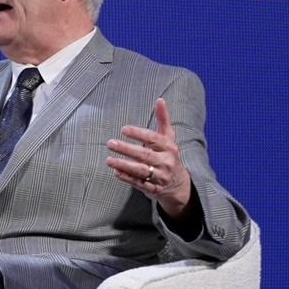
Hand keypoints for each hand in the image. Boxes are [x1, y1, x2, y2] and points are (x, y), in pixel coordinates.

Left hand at [105, 98, 193, 215]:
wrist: (179, 185)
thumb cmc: (169, 156)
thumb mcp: (169, 138)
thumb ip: (163, 120)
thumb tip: (160, 100)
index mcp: (169, 147)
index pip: (153, 139)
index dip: (139, 134)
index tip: (123, 129)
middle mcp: (166, 162)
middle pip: (145, 155)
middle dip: (127, 149)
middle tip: (110, 143)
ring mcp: (160, 176)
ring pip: (141, 170)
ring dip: (124, 165)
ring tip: (108, 160)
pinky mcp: (154, 189)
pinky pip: (139, 184)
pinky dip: (127, 178)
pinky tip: (116, 172)